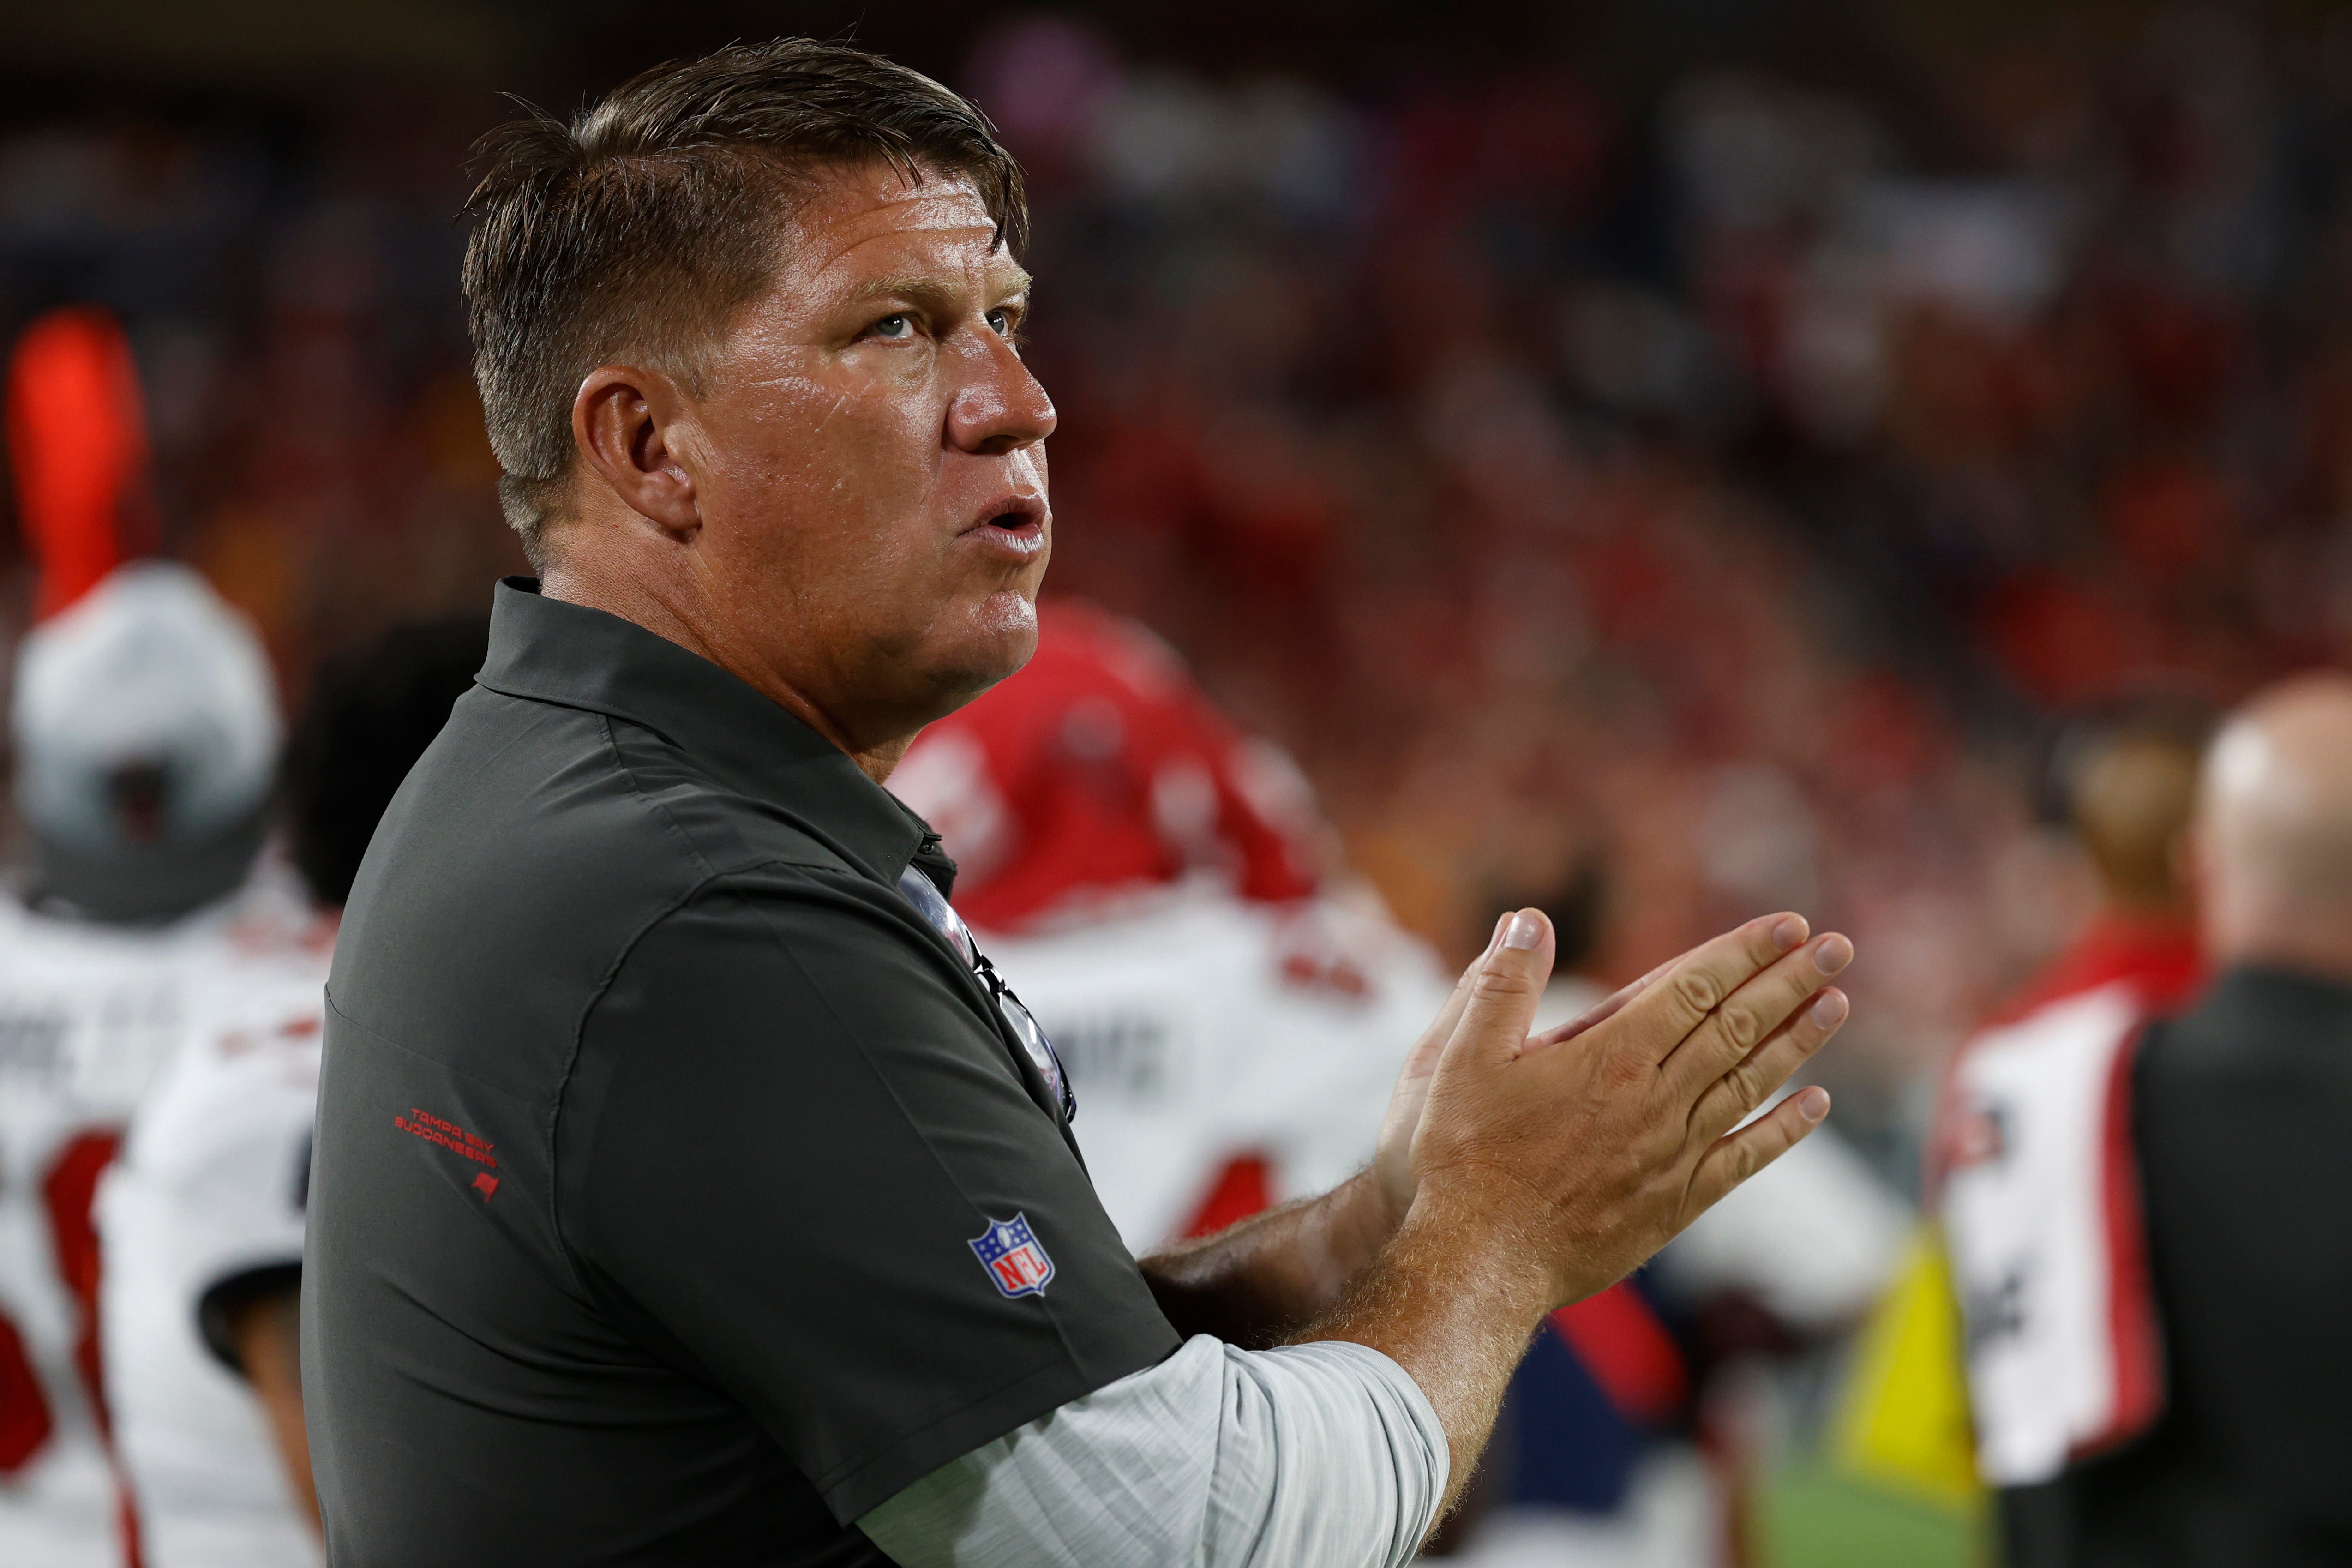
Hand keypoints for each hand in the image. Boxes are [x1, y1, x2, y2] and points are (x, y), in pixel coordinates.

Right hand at [1410, 907, 1849, 1307]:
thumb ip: (1500, 985)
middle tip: (1835, 948)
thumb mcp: (1456, 1057)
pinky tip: (1815, 1105)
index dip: (1742, 952)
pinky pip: (1742, 1157)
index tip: (1788, 925)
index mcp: (1607, 1058)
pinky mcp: (1672, 1204)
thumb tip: (1529, 920)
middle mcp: (1653, 1102)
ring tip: (1837, 1004)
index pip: (1692, 988)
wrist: (1476, 1261)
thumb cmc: (1458, 1157)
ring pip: (1749, 1085)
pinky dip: (1783, 1129)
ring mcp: (1669, 1155)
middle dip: (1789, 982)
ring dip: (1798, 1042)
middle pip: (1736, 1028)